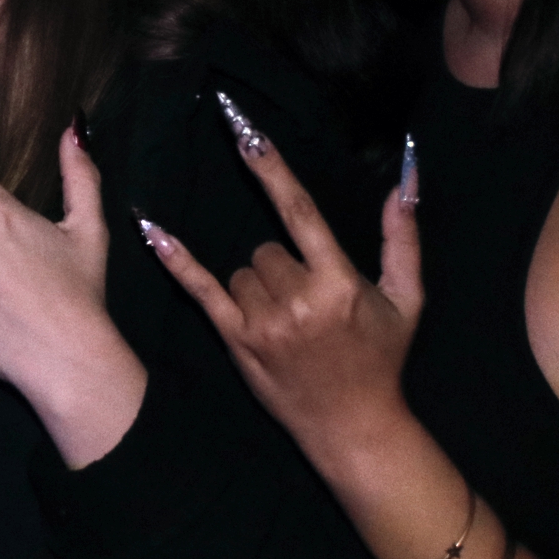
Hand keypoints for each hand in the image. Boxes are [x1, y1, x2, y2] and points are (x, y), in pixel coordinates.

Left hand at [144, 114, 422, 469]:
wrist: (353, 426)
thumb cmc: (381, 359)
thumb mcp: (406, 299)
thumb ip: (402, 240)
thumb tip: (404, 184)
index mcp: (338, 283)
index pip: (298, 212)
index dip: (271, 169)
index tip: (247, 132)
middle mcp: (297, 301)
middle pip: (265, 249)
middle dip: (283, 265)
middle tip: (307, 301)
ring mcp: (263, 323)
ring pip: (240, 271)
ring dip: (258, 287)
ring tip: (287, 321)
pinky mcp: (237, 342)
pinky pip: (200, 291)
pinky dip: (177, 261)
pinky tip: (152, 232)